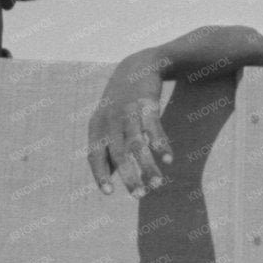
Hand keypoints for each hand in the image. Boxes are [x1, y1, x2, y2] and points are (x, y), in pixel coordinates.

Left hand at [87, 71, 173, 195]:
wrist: (138, 66)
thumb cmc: (121, 102)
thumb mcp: (107, 122)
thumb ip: (106, 147)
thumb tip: (107, 178)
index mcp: (97, 126)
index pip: (95, 154)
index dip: (100, 173)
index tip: (108, 192)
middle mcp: (110, 119)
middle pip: (117, 153)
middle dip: (128, 176)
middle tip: (139, 195)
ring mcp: (129, 111)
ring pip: (137, 144)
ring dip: (147, 166)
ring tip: (157, 184)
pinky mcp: (147, 104)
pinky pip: (154, 128)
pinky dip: (161, 145)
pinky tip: (168, 160)